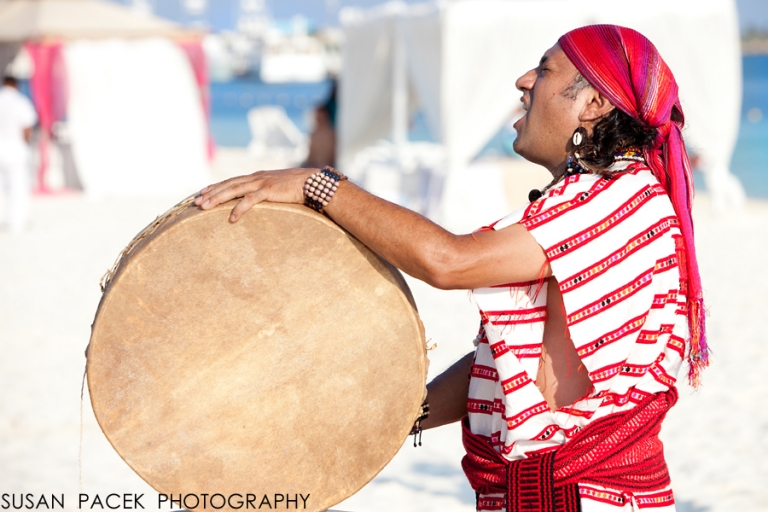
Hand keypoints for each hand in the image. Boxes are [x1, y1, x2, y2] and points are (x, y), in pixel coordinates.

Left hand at [194, 167, 317, 221]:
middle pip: (227, 184)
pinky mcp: (268, 191)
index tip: (202, 193)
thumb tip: (261, 199)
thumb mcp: (278, 188)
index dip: (215, 186)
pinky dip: (239, 209)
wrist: (312, 182)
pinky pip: (249, 200)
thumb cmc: (298, 187)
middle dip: (210, 193)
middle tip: (195, 203)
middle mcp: (256, 178)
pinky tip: (231, 218)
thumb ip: (267, 191)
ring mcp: (261, 183)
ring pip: (233, 190)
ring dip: (217, 199)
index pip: (231, 180)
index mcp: (257, 177)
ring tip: (204, 208)